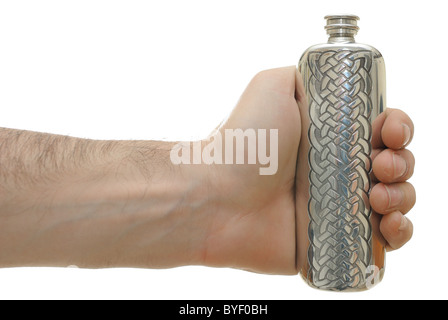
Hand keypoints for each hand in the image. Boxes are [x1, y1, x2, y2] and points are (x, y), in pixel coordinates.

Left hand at [200, 66, 414, 274]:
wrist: (220, 196)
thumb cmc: (247, 140)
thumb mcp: (272, 85)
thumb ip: (302, 75)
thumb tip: (329, 78)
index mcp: (329, 138)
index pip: (381, 131)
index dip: (398, 129)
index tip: (391, 132)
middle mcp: (335, 172)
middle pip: (393, 166)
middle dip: (402, 164)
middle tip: (381, 166)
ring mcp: (335, 208)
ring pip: (394, 201)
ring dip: (403, 197)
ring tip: (378, 197)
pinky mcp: (333, 241)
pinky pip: (380, 241)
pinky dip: (398, 234)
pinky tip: (390, 226)